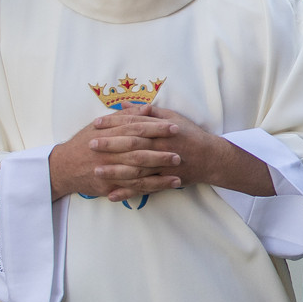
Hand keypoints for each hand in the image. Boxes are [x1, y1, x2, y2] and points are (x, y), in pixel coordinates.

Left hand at [49, 104, 270, 201]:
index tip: (97, 124)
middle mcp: (161, 146)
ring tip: (97, 171)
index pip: (134, 124)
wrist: (211, 157)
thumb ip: (149, 113)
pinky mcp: (165, 181)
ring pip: (136, 169)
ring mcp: (163, 165)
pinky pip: (144, 188)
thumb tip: (128, 106)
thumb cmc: (190, 134)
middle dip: (110, 145)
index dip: (114, 123)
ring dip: (115, 171)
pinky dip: (128, 192)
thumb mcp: (172, 117)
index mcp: (161, 130)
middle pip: (132, 145)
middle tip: (91, 145)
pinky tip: (112, 195)